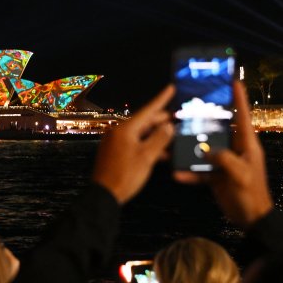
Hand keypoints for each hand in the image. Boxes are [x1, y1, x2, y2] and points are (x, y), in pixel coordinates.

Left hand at [92, 86, 173, 204]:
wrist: (104, 195)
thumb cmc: (125, 175)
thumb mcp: (147, 157)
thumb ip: (159, 139)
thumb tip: (168, 125)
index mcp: (125, 129)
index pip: (148, 110)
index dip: (161, 99)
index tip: (171, 87)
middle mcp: (119, 131)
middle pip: (144, 121)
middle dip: (161, 120)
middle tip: (178, 118)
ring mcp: (116, 141)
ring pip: (140, 133)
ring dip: (156, 135)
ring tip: (173, 136)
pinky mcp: (116, 152)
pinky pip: (135, 142)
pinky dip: (148, 145)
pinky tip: (161, 152)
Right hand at [175, 81, 273, 226]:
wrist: (251, 219)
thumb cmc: (252, 194)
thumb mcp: (241, 175)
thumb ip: (225, 159)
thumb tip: (208, 151)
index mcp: (247, 144)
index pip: (243, 115)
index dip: (239, 97)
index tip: (233, 79)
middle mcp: (235, 148)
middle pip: (220, 127)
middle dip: (206, 116)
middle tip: (191, 103)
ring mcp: (224, 161)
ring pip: (206, 147)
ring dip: (192, 144)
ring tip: (175, 135)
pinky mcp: (216, 175)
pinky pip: (200, 170)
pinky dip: (189, 173)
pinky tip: (176, 174)